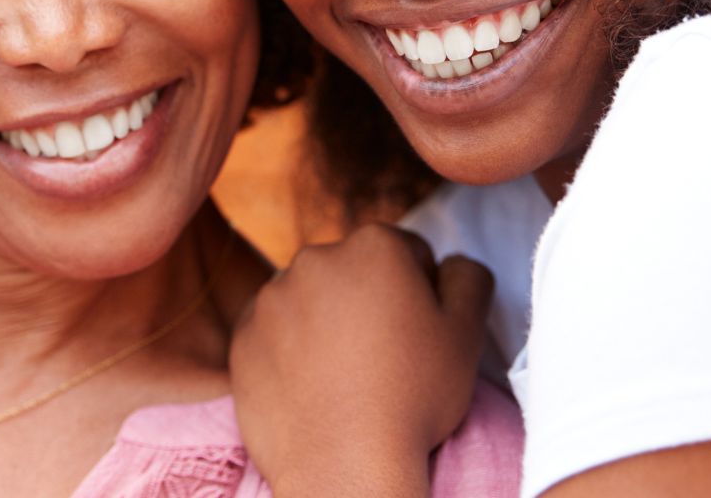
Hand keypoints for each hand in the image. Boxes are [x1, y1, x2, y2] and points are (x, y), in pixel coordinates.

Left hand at [229, 223, 493, 497]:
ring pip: (311, 299)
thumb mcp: (466, 334)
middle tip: (383, 360)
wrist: (342, 465)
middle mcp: (315, 258)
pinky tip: (312, 384)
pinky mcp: (243, 335)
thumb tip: (449, 264)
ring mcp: (271, 297)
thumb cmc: (411, 398)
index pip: (407, 255)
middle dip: (369, 302)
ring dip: (326, 323)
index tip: (417, 337)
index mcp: (374, 246)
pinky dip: (289, 348)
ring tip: (345, 377)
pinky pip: (273, 331)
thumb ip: (467, 278)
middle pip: (354, 272)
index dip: (420, 297)